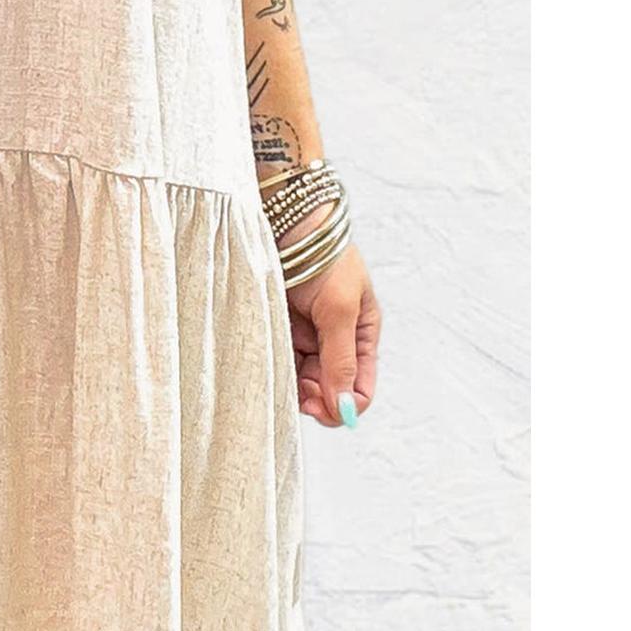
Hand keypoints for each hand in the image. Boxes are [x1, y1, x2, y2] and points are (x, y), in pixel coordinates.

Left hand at [285, 235, 380, 428]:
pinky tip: (270, 363)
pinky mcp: (279, 326)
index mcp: (361, 333)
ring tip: (284, 374)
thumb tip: (344, 406)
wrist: (286, 221)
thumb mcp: (339, 309)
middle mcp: (335, 338)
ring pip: (303, 378)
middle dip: (317, 398)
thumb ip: (341, 359)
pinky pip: (280, 359)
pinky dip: (277, 367)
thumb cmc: (322, 257)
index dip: (344, 404)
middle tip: (299, 395)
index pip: (360, 387)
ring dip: (295, 385)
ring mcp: (306, 333)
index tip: (322, 409)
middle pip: (330, 388)